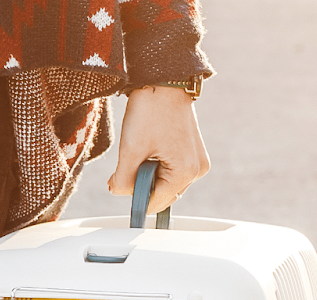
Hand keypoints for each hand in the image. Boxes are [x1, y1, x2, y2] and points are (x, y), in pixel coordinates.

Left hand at [108, 85, 209, 214]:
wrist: (163, 80)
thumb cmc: (150, 110)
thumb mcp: (131, 149)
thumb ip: (123, 180)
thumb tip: (119, 193)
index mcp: (186, 172)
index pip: (156, 203)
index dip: (135, 197)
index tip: (119, 184)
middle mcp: (197, 170)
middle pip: (162, 194)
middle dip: (143, 183)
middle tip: (131, 159)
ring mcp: (198, 161)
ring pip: (166, 183)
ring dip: (149, 173)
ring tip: (142, 148)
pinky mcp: (193, 153)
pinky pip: (172, 170)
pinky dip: (157, 165)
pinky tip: (151, 146)